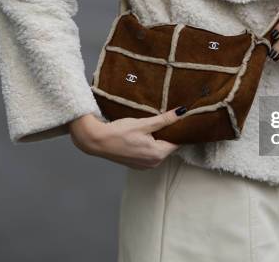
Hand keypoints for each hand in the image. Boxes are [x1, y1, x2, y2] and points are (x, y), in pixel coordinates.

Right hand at [68, 107, 186, 169]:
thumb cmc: (119, 132)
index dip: (178, 130)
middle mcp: (153, 164)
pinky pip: (149, 154)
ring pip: (158, 150)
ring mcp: (144, 166)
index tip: (178, 120)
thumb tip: (182, 112)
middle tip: (166, 120)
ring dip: (158, 140)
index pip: (177, 142)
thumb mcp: (144, 123)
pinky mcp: (136, 165)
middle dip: (167, 134)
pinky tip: (143, 136)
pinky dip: (149, 145)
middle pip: (168, 147)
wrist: (96, 141)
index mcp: (158, 154)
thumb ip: (165, 119)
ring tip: (154, 126)